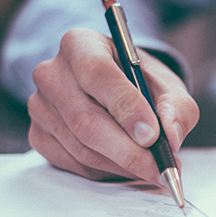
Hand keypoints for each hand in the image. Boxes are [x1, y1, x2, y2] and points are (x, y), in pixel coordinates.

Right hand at [27, 28, 198, 181]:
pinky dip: (106, 172)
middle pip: (86, 120)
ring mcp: (40, 106)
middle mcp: (51, 73)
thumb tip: (171, 137)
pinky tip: (127, 166)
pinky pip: (74, 164)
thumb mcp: (168, 86)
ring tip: (152, 169)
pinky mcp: (39, 135)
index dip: (126, 107)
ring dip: (122, 165)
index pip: (97, 74)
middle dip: (129, 151)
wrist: (117, 91)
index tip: (152, 135)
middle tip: (160, 168)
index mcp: (80, 45)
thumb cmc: (141, 84)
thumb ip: (177, 108)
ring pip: (82, 148)